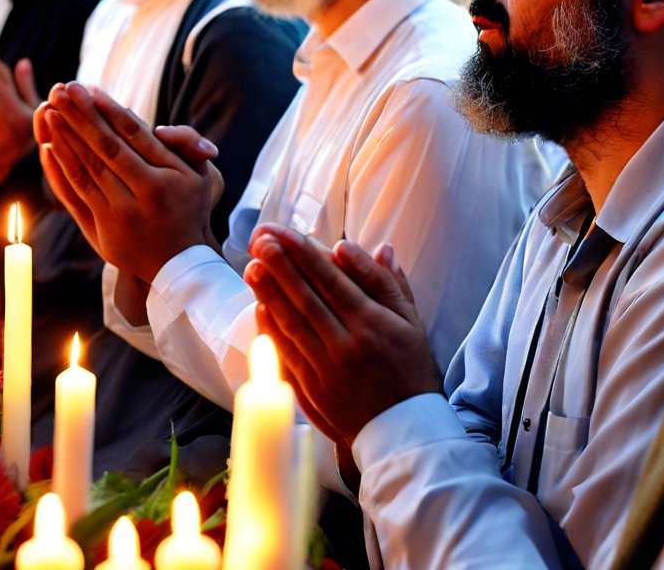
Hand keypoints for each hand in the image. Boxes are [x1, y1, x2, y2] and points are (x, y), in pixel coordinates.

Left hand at [33, 82, 220, 281]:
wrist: (178, 264)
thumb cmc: (189, 210)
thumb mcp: (201, 177)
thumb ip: (186, 145)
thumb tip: (160, 127)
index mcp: (166, 178)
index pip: (132, 134)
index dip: (108, 111)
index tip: (90, 89)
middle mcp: (141, 196)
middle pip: (104, 148)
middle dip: (80, 117)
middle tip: (61, 90)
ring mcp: (118, 215)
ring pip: (85, 169)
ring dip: (65, 138)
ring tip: (50, 111)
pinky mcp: (100, 231)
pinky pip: (75, 195)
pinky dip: (60, 171)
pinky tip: (49, 148)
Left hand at [245, 224, 442, 444]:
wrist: (405, 430)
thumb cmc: (410, 368)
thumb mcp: (411, 321)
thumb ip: (388, 282)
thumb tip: (372, 247)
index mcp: (373, 323)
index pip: (332, 280)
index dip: (305, 255)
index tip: (285, 233)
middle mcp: (348, 344)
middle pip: (307, 298)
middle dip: (281, 265)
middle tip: (260, 239)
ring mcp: (328, 369)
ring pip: (292, 324)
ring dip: (269, 293)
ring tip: (252, 266)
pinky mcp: (314, 390)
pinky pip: (288, 355)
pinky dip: (272, 330)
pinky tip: (260, 308)